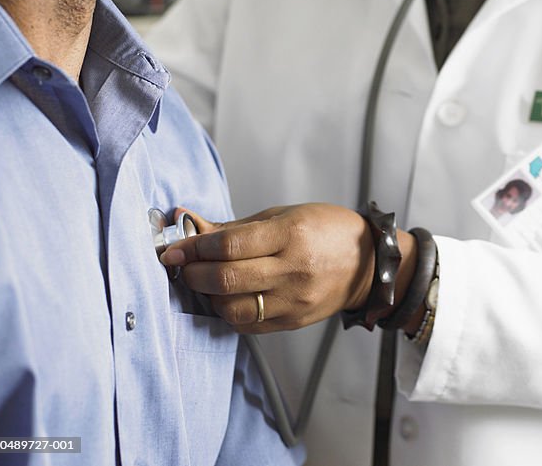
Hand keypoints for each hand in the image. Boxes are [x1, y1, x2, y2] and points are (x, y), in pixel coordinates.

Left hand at [160, 203, 374, 332]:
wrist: (367, 262)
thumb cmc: (325, 230)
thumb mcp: (282, 216)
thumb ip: (233, 227)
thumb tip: (186, 223)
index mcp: (291, 234)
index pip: (229, 246)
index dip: (194, 248)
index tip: (174, 249)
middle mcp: (294, 270)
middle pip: (226, 279)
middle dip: (193, 273)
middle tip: (182, 265)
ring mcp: (294, 300)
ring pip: (232, 308)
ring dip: (209, 296)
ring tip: (208, 282)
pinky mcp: (293, 322)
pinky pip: (247, 325)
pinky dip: (229, 312)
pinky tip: (229, 297)